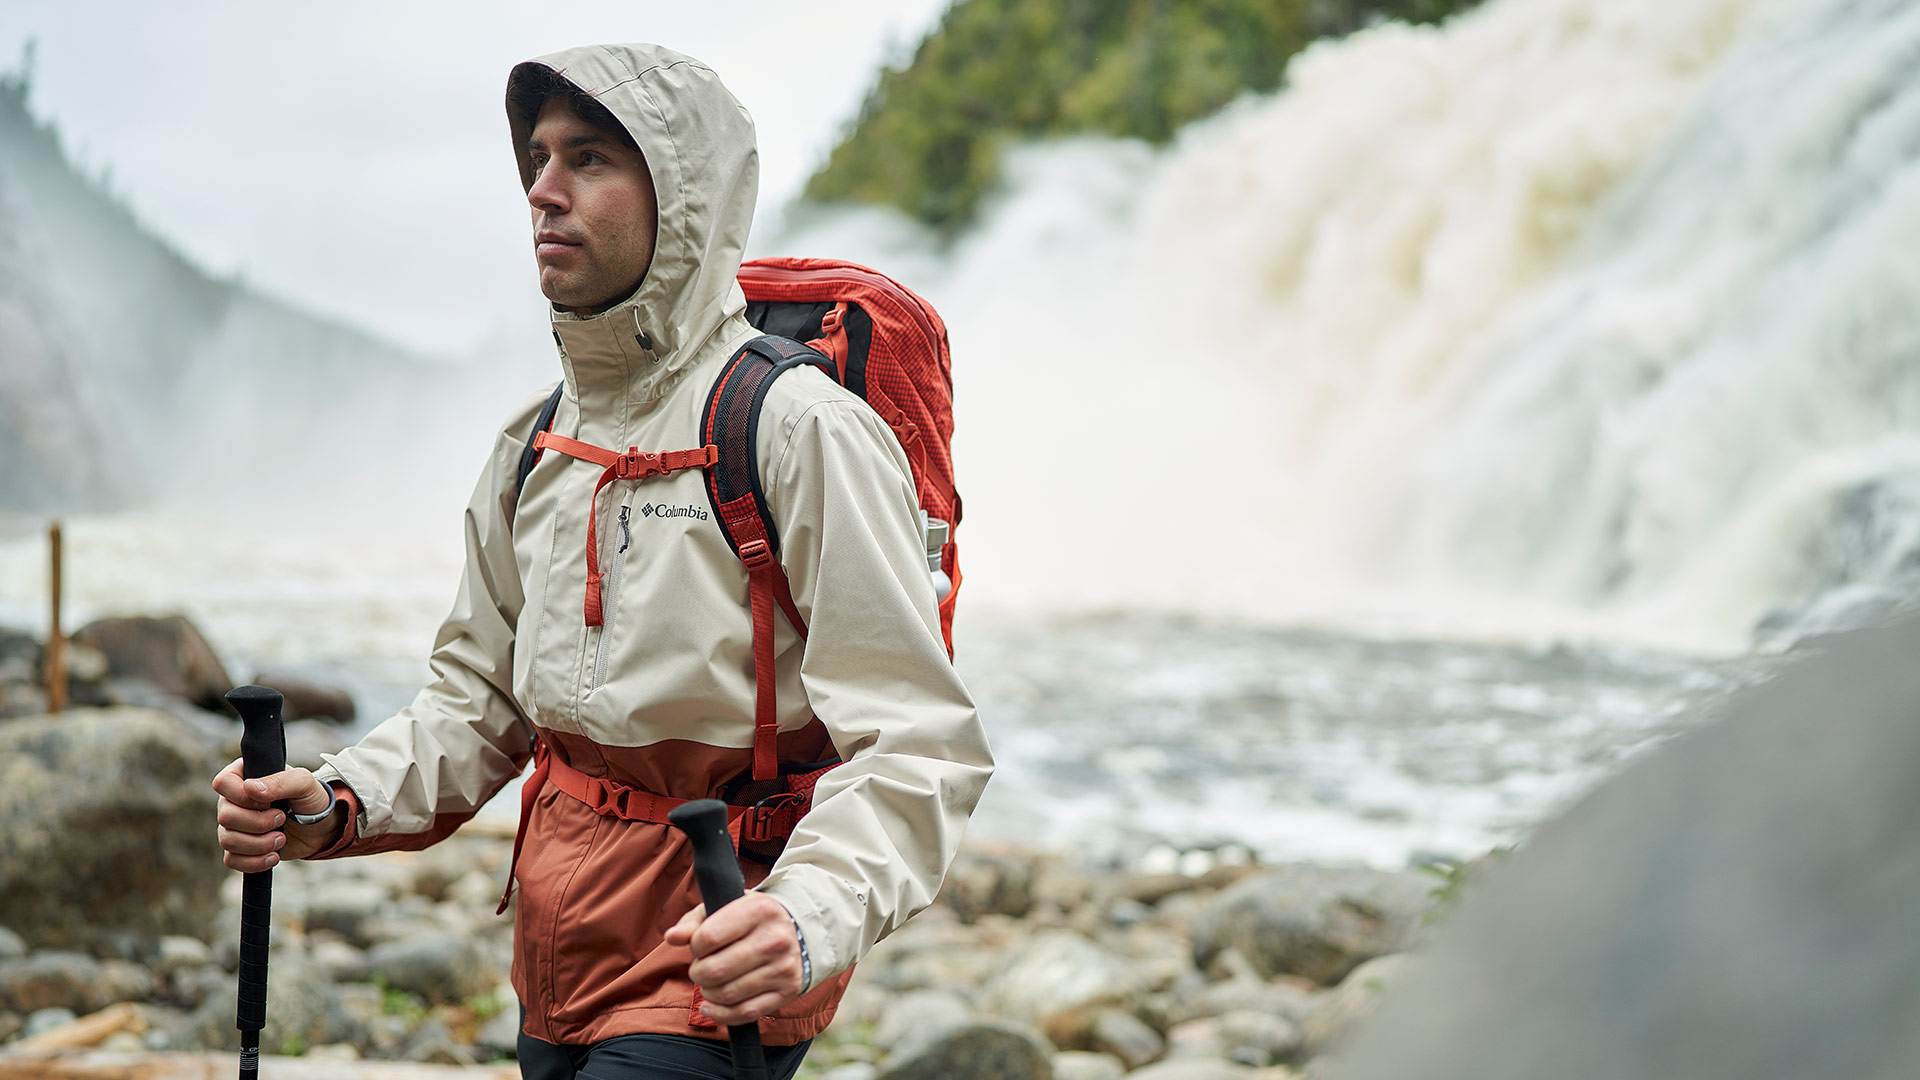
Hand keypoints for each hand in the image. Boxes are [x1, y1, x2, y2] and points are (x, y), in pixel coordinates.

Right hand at [211, 759, 341, 871]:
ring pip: (227, 840)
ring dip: (259, 844)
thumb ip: (280, 781)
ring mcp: (234, 826)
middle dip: (258, 823)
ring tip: (281, 838)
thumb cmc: (309, 798)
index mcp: (243, 776)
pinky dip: (254, 862)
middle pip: (225, 816)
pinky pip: (231, 860)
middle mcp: (233, 801)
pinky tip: (274, 856)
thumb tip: (250, 788)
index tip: (268, 802)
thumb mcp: (304, 783)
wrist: (320, 826)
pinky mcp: (240, 848)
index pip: (222, 783)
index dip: (242, 796)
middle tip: (281, 818)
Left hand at [664, 892, 804, 1024]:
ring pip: (727, 994)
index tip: (699, 946)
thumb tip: (671, 937)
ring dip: (708, 993)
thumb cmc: (751, 919)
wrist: (797, 931)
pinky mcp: (788, 991)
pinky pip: (746, 1013)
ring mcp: (783, 967)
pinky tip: (712, 1006)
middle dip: (698, 973)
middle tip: (701, 968)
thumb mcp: (724, 908)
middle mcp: (775, 939)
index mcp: (759, 910)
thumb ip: (694, 921)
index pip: (708, 937)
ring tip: (710, 982)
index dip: (694, 946)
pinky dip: (721, 1014)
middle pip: (715, 970)